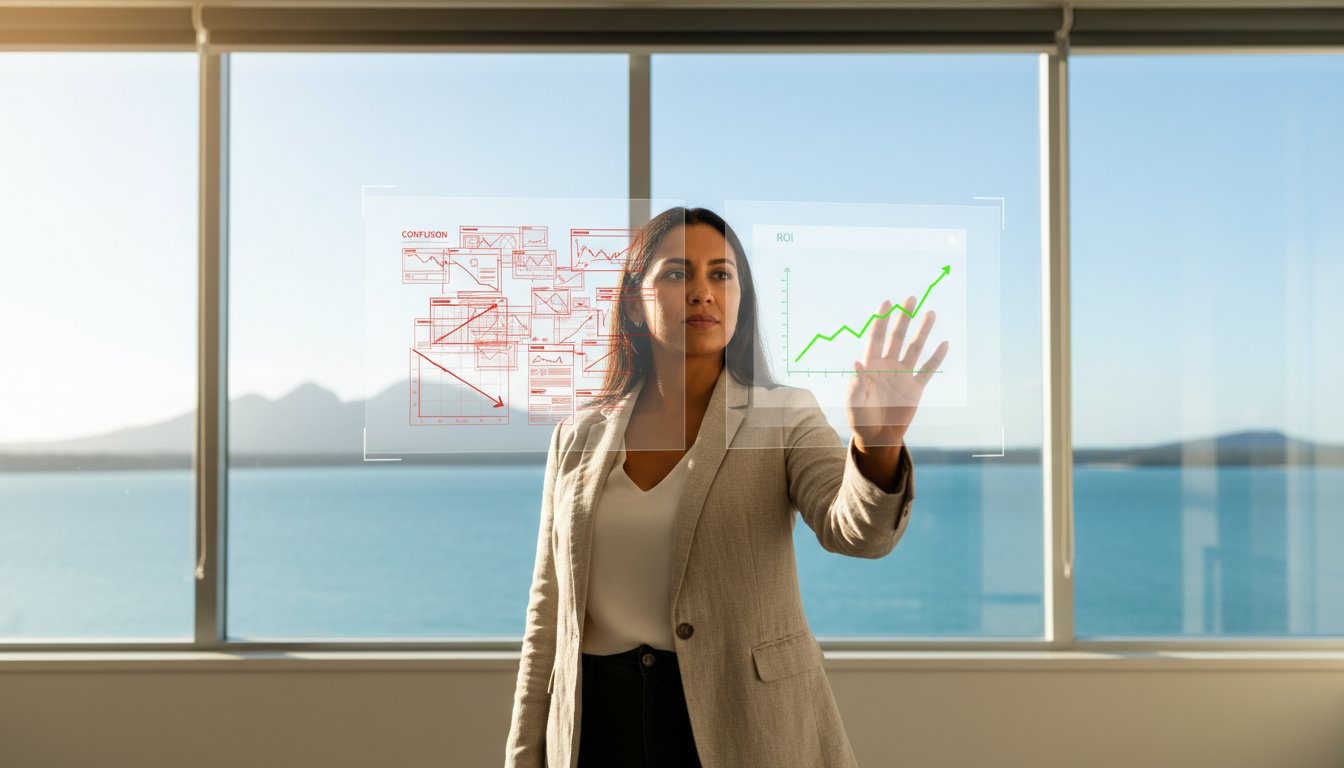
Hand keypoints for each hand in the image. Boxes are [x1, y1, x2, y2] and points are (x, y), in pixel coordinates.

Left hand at [845, 295, 948, 450]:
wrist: (877, 436)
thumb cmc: (860, 418)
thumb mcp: (854, 402)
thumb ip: (856, 383)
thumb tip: (856, 362)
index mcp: (870, 365)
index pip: (876, 338)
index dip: (881, 320)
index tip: (887, 303)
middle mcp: (887, 365)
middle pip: (897, 337)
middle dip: (903, 318)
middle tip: (911, 299)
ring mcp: (902, 375)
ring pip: (914, 348)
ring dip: (922, 331)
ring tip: (930, 313)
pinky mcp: (915, 388)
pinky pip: (928, 370)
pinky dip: (936, 358)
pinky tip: (944, 344)